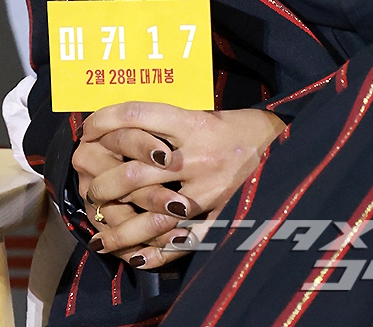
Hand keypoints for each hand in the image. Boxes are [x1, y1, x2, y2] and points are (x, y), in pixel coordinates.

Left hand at [72, 102, 284, 268]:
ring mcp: (209, 190)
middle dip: (104, 184)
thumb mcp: (207, 114)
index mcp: (195, 123)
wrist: (285, 148)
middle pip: (136, 171)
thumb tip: (121, 128)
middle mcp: (198, 156)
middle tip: (91, 190)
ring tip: (99, 236)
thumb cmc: (241, 128)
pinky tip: (135, 258)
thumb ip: (169, 123)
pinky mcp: (220, 215)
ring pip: (151, 215)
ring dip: (120, 230)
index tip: (88, 128)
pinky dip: (155, 254)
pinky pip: (182, 241)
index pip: (139, 116)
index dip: (107, 120)